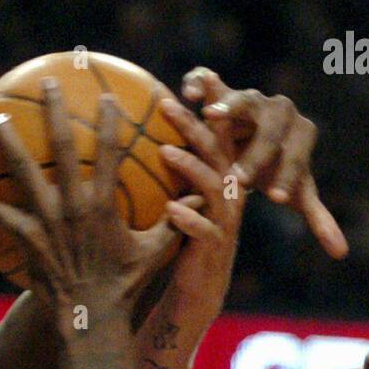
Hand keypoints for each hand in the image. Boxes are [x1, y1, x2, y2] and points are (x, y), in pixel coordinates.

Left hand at [0, 79, 176, 327]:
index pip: (111, 152)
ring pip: (24, 173)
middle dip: (55, 111)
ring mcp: (48, 222)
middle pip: (63, 147)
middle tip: (48, 84)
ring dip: (10, 143)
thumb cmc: (125, 286)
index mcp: (104, 204)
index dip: (109, 121)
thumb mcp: (155, 253)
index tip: (106, 96)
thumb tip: (202, 200)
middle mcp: (74, 206)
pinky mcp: (28, 240)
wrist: (92, 318)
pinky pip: (1, 218)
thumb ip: (175, 223)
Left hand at [153, 95, 251, 324]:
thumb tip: (140, 129)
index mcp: (220, 177)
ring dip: (190, 167)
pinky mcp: (215, 249)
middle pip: (216, 151)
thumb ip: (174, 165)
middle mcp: (228, 195)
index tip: (188, 79)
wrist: (198, 290)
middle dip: (194, 125)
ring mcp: (224, 222)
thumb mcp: (179, 196)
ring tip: (165, 151)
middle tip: (166, 105)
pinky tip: (171, 209)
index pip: (216, 133)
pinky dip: (188, 219)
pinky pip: (204, 231)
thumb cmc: (183, 238)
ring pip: (214, 187)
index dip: (208, 105)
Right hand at [181, 68, 347, 258]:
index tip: (274, 200)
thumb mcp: (296, 192)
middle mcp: (278, 110)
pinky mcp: (220, 89)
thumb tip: (341, 253)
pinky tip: (188, 96)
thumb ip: (318, 218)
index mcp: (300, 133)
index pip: (297, 153)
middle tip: (237, 182)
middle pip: (271, 128)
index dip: (288, 175)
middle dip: (255, 154)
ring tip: (211, 118)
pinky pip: (210, 81)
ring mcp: (249, 97)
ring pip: (243, 99)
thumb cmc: (275, 172)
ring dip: (228, 107)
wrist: (252, 139)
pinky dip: (201, 83)